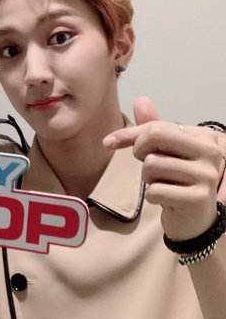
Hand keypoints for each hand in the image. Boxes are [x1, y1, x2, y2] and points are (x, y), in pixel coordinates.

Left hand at [104, 97, 222, 239]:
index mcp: (204, 136)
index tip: (108, 142)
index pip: (156, 127)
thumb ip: (152, 127)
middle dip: (139, 152)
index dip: (129, 134)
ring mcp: (207, 176)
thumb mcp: (164, 151)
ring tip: (163, 184)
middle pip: (154, 137)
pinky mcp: (198, 198)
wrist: (194, 219)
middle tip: (148, 166)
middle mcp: (211, 153)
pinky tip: (165, 199)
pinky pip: (155, 190)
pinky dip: (152, 196)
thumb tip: (141, 100)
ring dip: (148, 179)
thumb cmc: (177, 181)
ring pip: (151, 165)